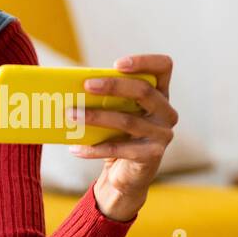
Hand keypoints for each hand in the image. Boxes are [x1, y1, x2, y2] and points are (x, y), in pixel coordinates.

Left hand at [68, 54, 177, 221]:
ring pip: (127, 121)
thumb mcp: (117, 112)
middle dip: (113, 85)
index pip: (163, 67)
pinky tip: (74, 147)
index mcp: (160, 94)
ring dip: (96, 116)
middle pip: (144, 91)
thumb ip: (107, 97)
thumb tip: (73, 87)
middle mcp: (167, 112)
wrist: (127, 174)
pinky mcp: (152, 155)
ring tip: (71, 114)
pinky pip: (119, 149)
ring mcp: (162, 135)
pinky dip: (94, 148)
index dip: (144, 61)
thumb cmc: (119, 135)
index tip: (117, 63)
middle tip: (86, 85)